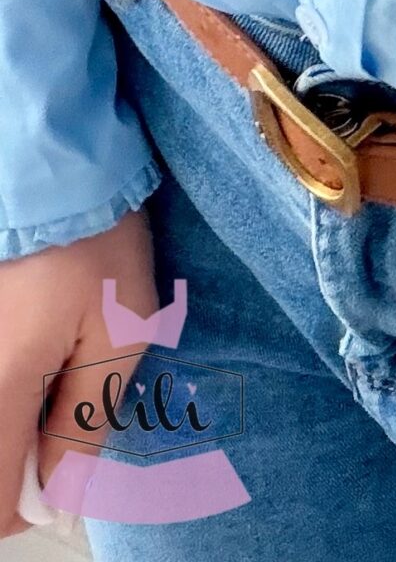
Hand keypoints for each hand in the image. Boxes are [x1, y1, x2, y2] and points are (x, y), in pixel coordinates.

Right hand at [0, 205, 157, 537]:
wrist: (49, 157)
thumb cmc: (93, 238)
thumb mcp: (120, 329)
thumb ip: (85, 420)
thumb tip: (60, 492)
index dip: (27, 501)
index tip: (60, 466)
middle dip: (17, 452)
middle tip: (57, 407)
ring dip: (11, 413)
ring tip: (48, 362)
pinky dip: (8, 371)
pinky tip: (29, 336)